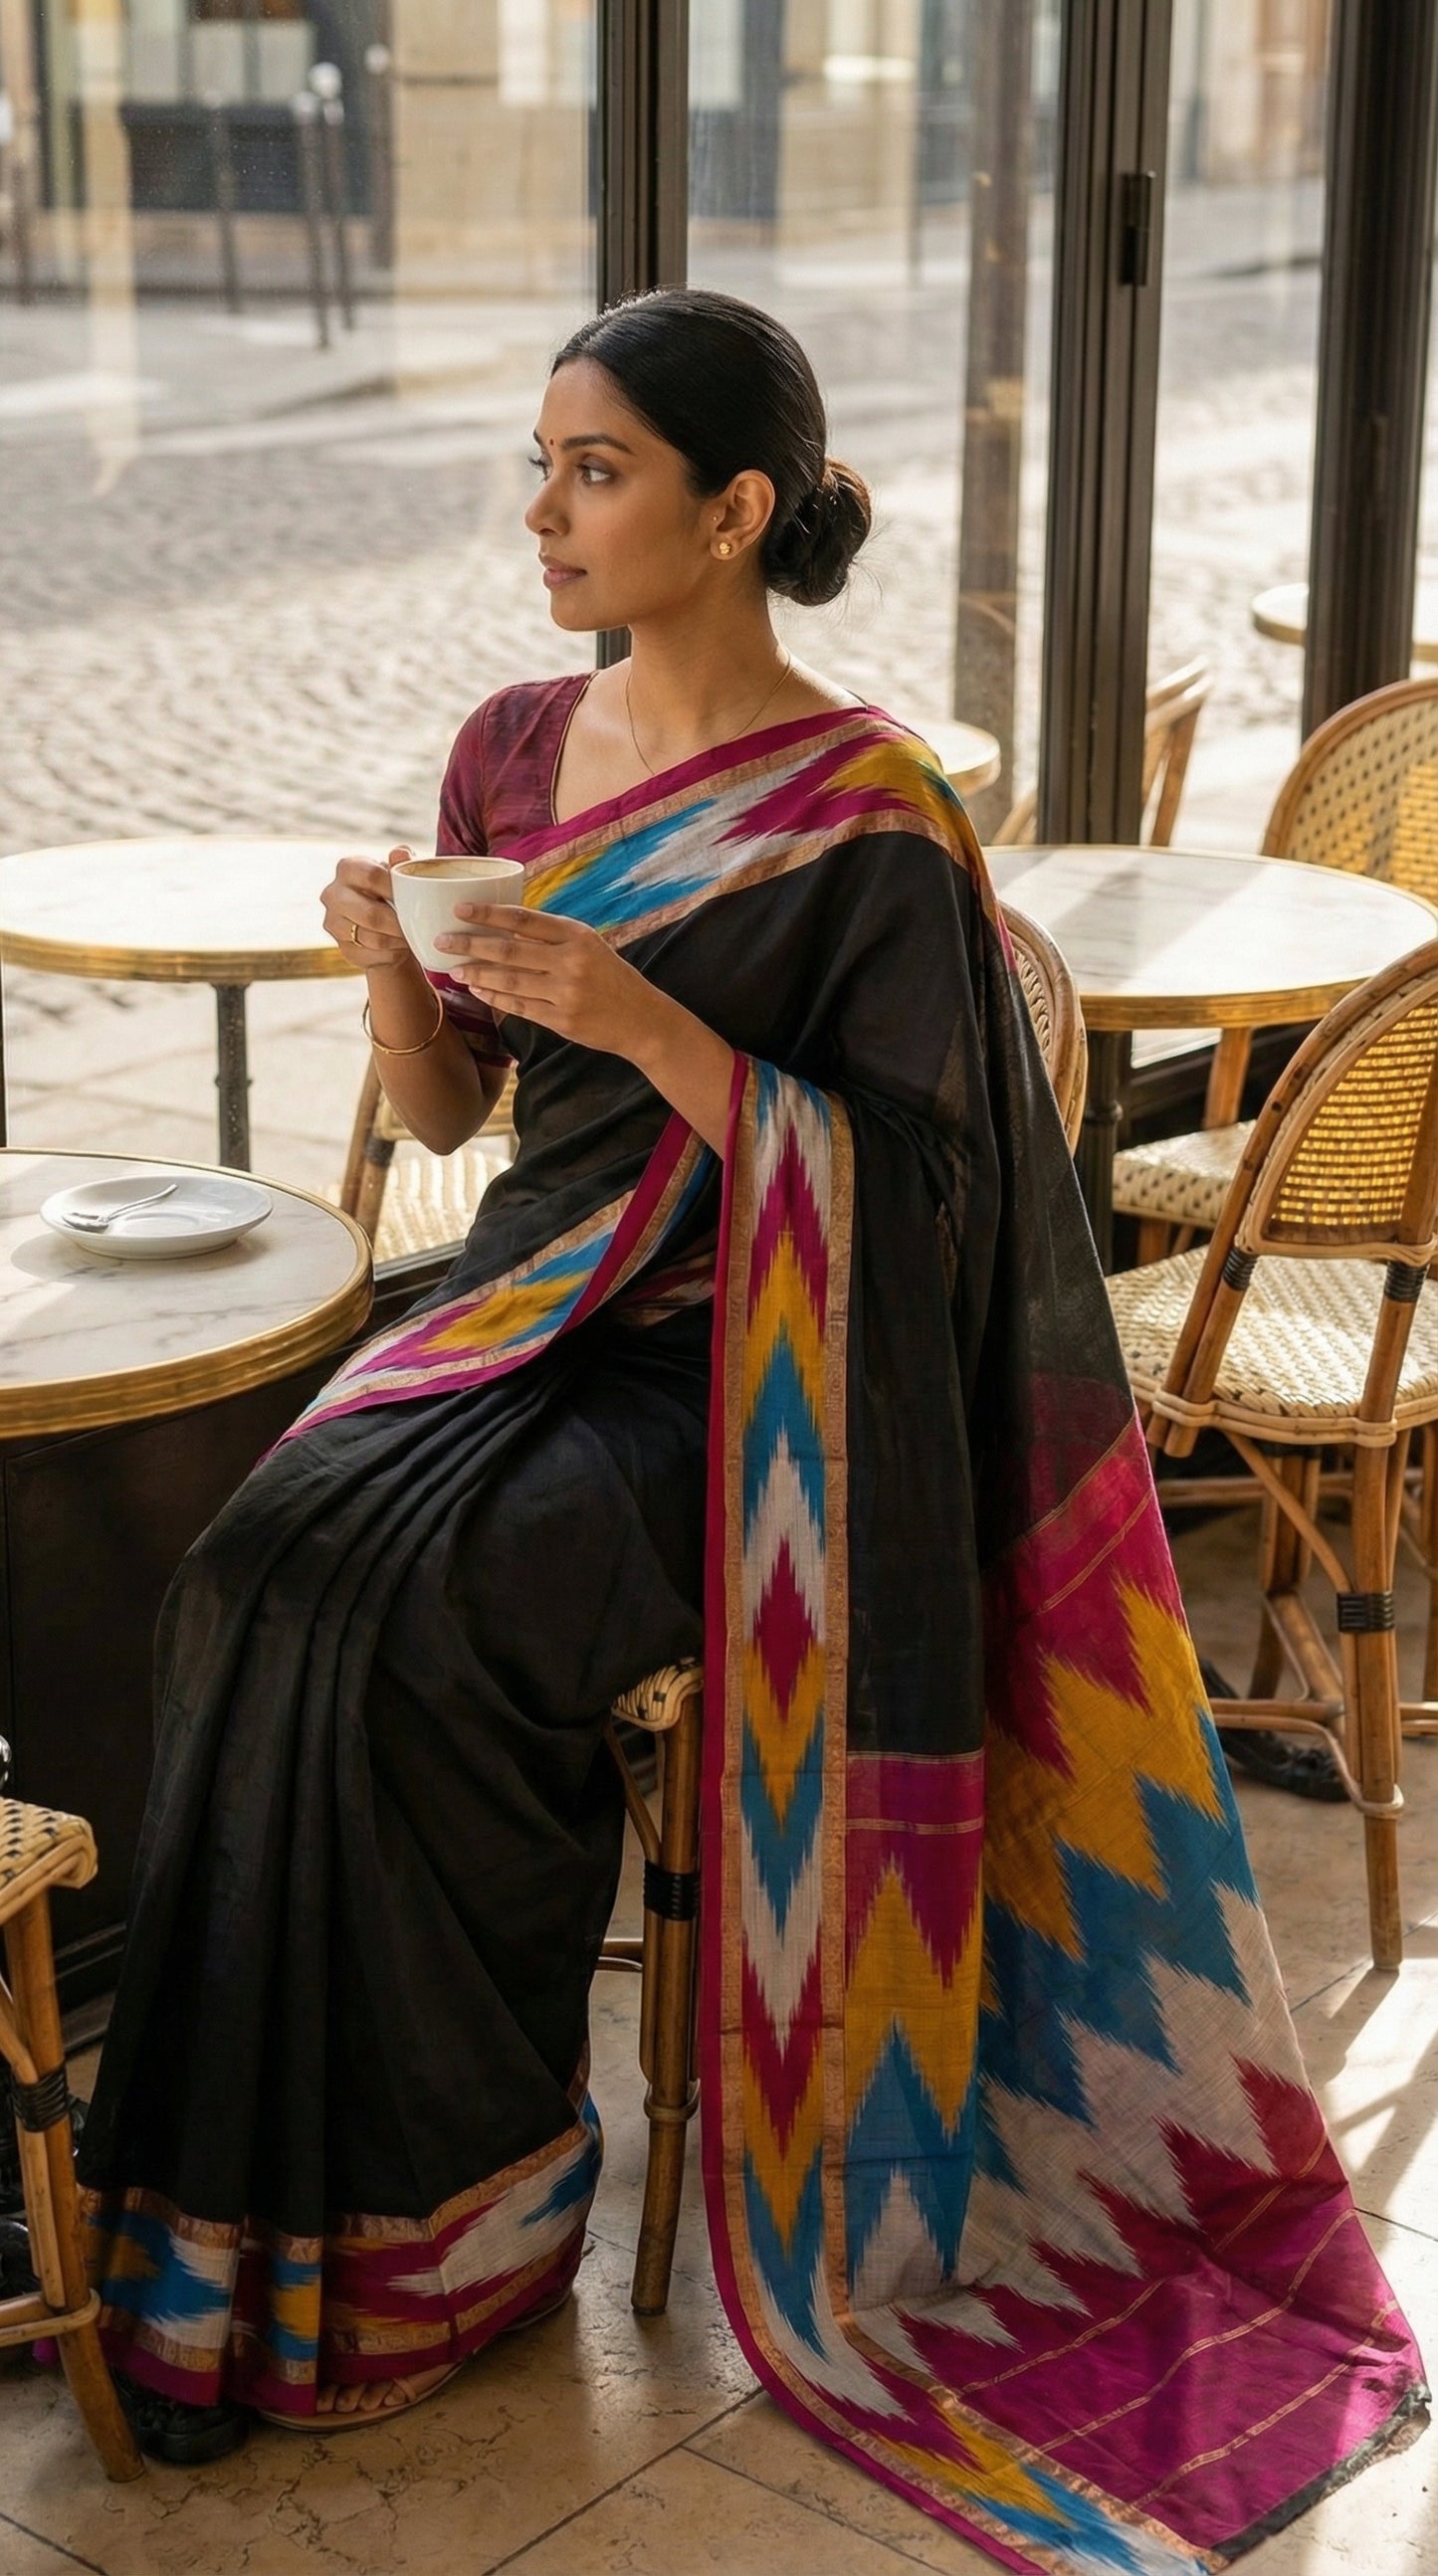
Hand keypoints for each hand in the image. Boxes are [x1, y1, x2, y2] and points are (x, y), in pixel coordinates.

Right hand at [321, 846, 413, 970]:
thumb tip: (401, 853)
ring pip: (372, 938)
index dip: (395, 889)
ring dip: (397, 940)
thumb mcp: (402, 875)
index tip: (414, 898)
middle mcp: (333, 894)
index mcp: (347, 868)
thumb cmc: (395, 893)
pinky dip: (391, 954)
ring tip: (411, 936)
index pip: (371, 876)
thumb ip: (403, 862)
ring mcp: (333, 922)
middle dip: (398, 923)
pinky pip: (372, 955)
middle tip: (417, 926)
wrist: (386, 925)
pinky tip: (399, 948)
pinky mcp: (342, 947)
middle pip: (370, 914)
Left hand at [437, 906, 657, 1056]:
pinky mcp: (561, 1021)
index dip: (488, 914)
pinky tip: (478, 991)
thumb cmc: (611, 977)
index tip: (460, 909)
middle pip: (509, 951)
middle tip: (442, 940)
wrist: (642, 1020)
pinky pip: (519, 1008)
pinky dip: (495, 998)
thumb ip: (552, 937)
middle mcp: (571, 962)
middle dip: (470, 945)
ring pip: (509, 981)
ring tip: (454, 969)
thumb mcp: (589, 946)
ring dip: (477, 975)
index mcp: (577, 936)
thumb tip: (505, 927)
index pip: (523, 919)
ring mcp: (565, 994)